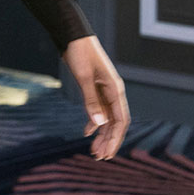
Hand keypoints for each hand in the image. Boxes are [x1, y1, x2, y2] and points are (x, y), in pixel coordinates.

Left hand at [63, 35, 128, 159]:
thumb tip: (98, 124)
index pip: (120, 120)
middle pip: (115, 122)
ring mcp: (105, 90)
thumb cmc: (80, 53)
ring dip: (101, 134)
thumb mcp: (83, 77)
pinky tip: (86, 133)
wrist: (73, 36)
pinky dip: (93, 122)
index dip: (115, 139)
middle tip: (99, 157)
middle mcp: (113, 92)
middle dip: (109, 141)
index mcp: (115, 89)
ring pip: (107, 118)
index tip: (108, 154)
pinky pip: (98, 110)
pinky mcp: (96, 88)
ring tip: (93, 150)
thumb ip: (90, 100)